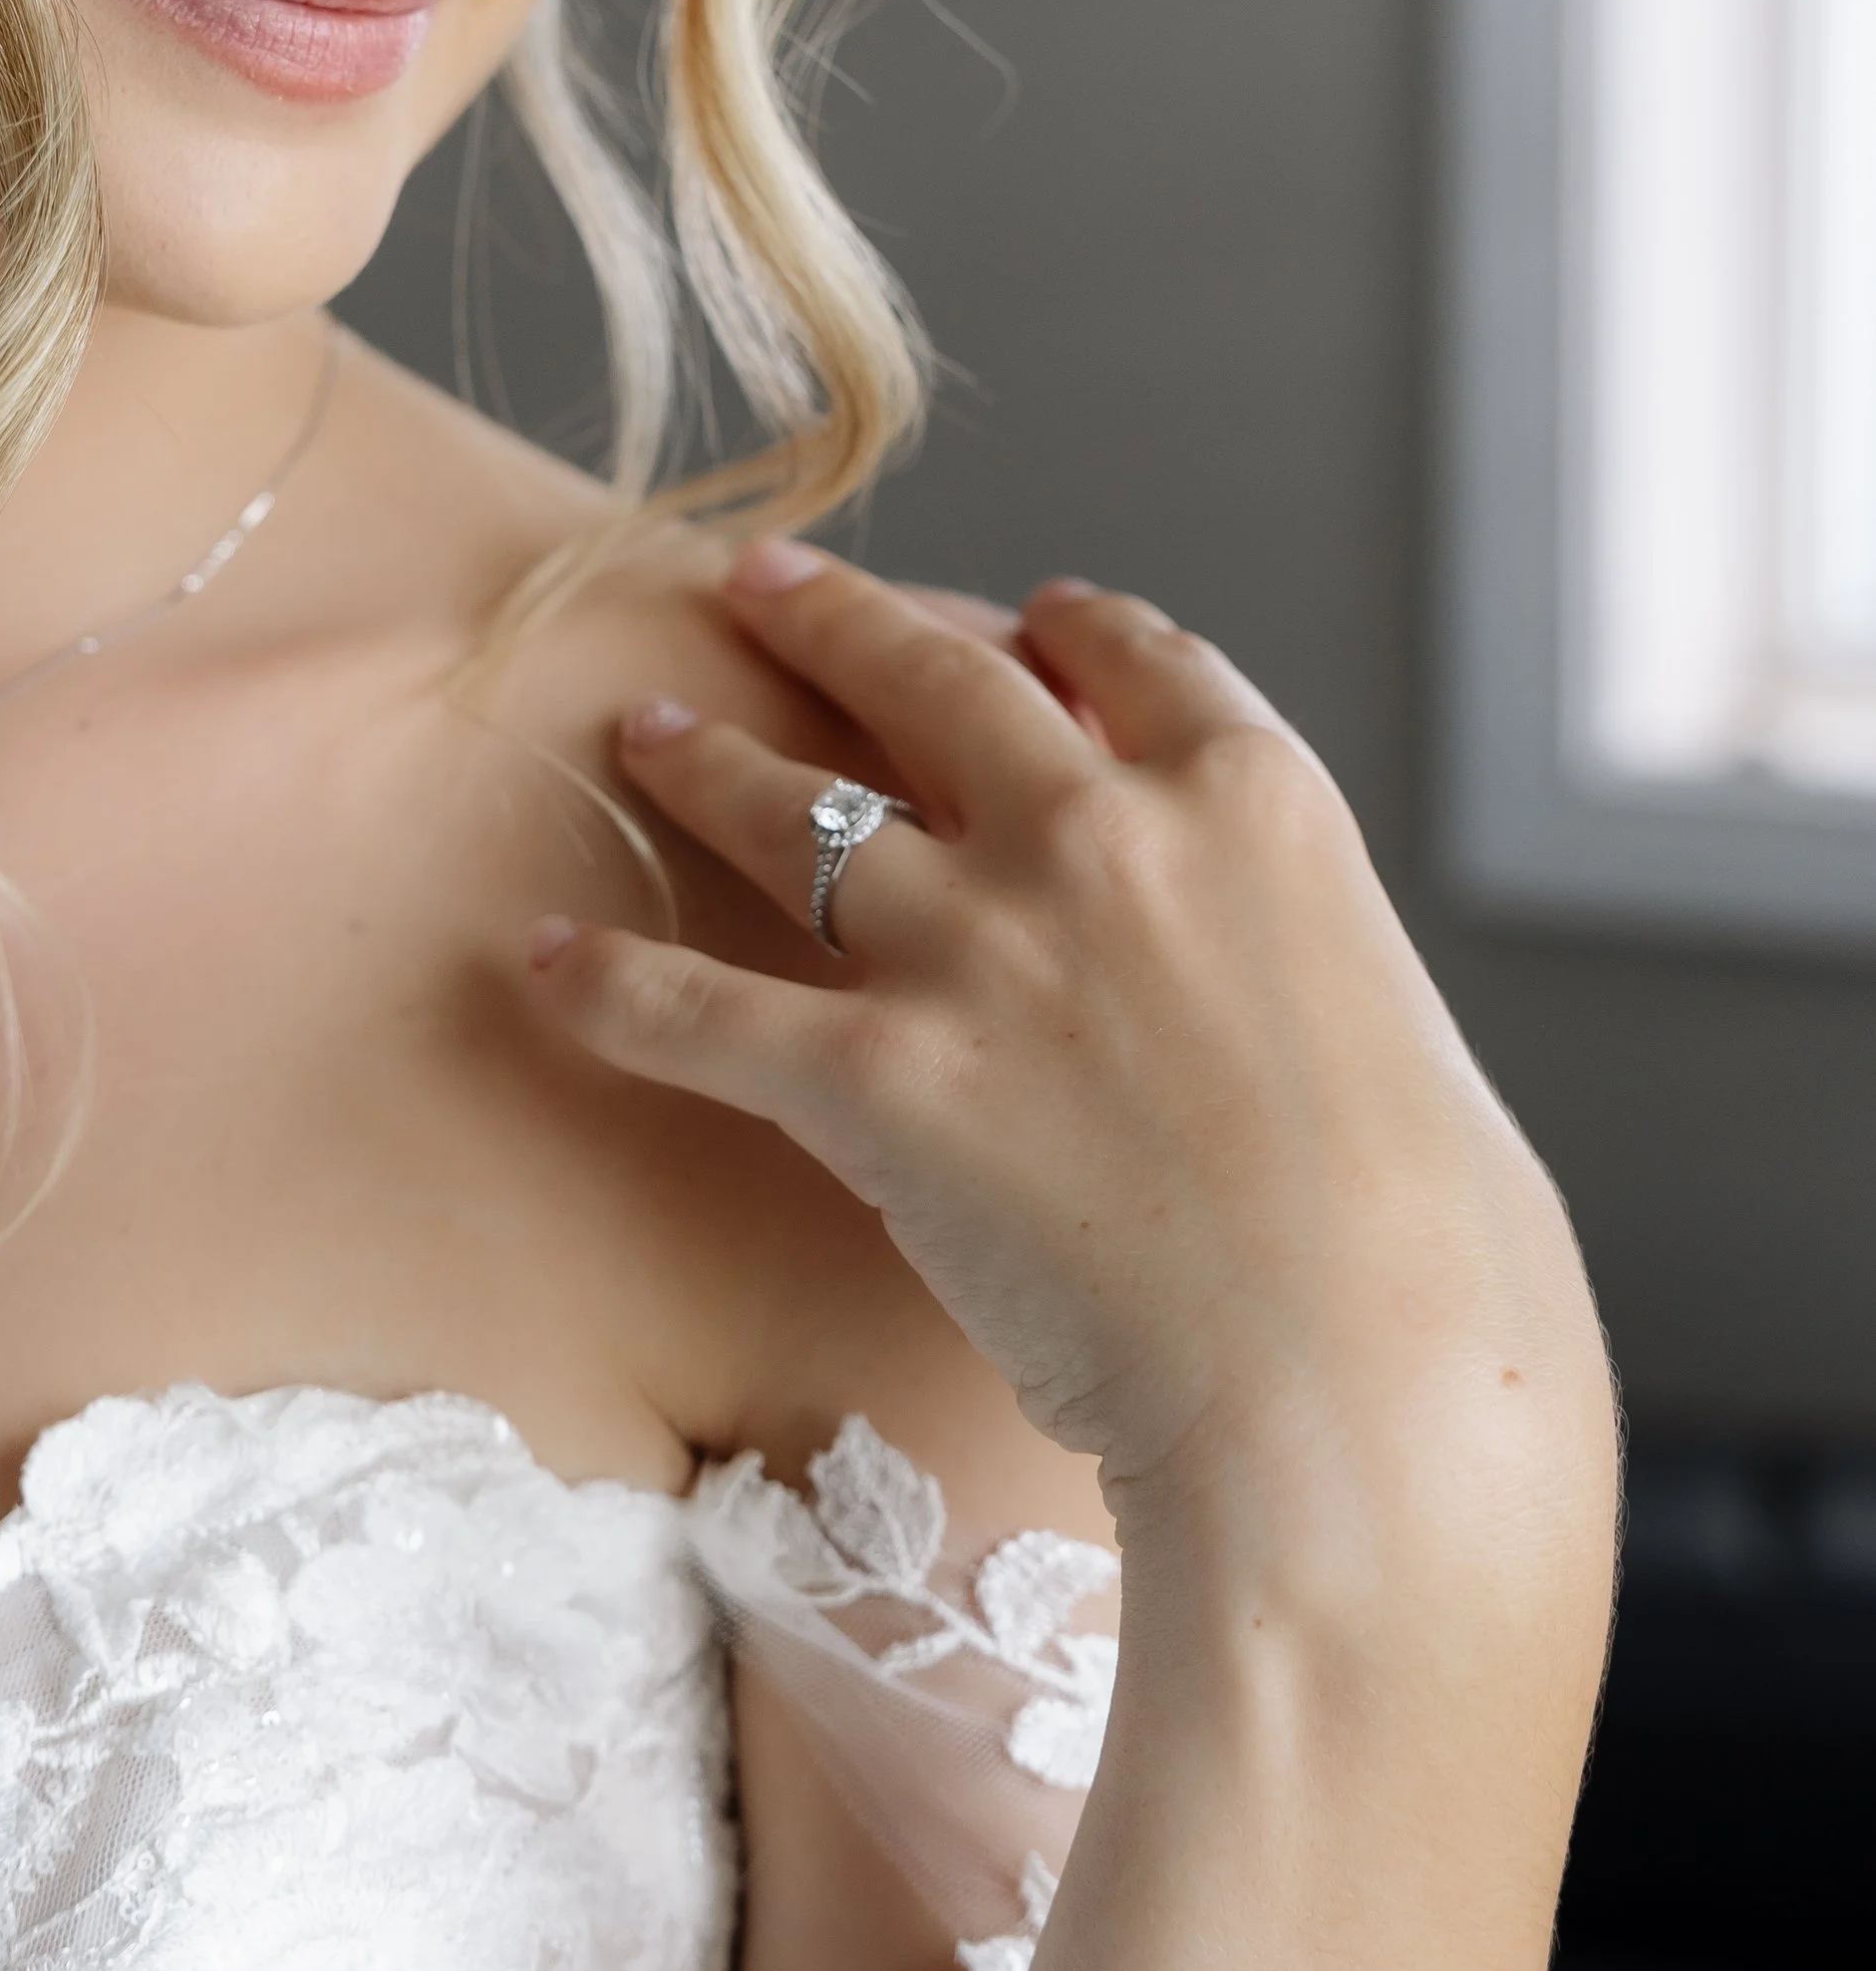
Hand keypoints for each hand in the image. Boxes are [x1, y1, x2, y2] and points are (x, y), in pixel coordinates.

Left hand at [528, 543, 1606, 1537]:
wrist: (1364, 1384)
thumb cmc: (1434, 1259)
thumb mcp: (1396, 1036)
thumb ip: (1295, 968)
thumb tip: (1261, 991)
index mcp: (1254, 803)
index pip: (1131, 658)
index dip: (1060, 629)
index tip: (1019, 618)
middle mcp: (1103, 836)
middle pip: (937, 680)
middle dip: (840, 620)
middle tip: (767, 586)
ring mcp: (981, 946)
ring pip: (799, 808)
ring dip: (705, 757)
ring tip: (644, 725)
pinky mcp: (880, 1079)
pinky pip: (696, 1012)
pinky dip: (603, 983)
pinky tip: (536, 958)